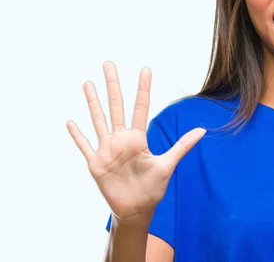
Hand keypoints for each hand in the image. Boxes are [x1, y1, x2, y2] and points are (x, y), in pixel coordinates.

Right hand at [66, 61, 205, 225]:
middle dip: (113, 85)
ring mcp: (107, 150)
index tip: (146, 69)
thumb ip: (182, 145)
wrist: (136, 210)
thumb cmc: (152, 188)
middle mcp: (121, 139)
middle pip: (116, 106)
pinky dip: (77, 135)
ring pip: (98, 120)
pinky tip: (70, 122)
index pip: (141, 108)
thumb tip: (203, 130)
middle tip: (109, 63)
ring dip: (93, 102)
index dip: (143, 89)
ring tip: (88, 83)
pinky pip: (85, 146)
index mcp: (138, 138)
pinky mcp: (96, 163)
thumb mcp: (168, 165)